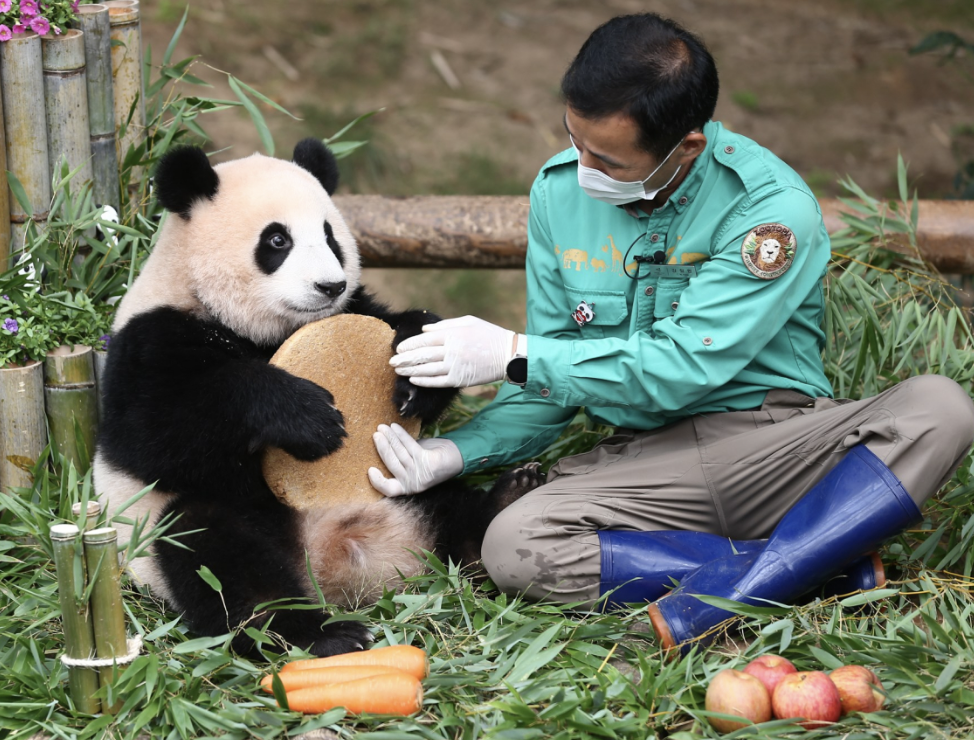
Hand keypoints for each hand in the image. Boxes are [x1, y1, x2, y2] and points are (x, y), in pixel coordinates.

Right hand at [368, 424, 463, 495]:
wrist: (457, 458)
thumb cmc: (432, 459)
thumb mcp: (414, 463)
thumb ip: (401, 459)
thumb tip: (383, 443)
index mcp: (409, 487)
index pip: (389, 490)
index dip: (377, 482)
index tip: (369, 470)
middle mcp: (413, 482)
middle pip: (391, 464)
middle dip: (382, 447)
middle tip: (376, 434)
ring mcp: (420, 472)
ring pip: (399, 453)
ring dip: (389, 437)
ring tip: (382, 428)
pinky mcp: (427, 461)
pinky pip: (409, 445)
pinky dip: (400, 434)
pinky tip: (394, 426)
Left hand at [390, 316, 514, 387]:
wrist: (508, 354)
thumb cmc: (489, 335)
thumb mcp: (468, 322)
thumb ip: (445, 325)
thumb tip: (424, 329)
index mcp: (453, 334)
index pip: (424, 339)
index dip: (409, 345)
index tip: (398, 348)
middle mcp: (452, 350)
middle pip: (422, 355)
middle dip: (404, 359)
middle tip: (391, 362)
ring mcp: (455, 366)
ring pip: (426, 370)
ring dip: (410, 371)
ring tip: (398, 371)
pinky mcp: (460, 379)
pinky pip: (437, 382)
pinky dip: (424, 381)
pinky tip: (414, 380)